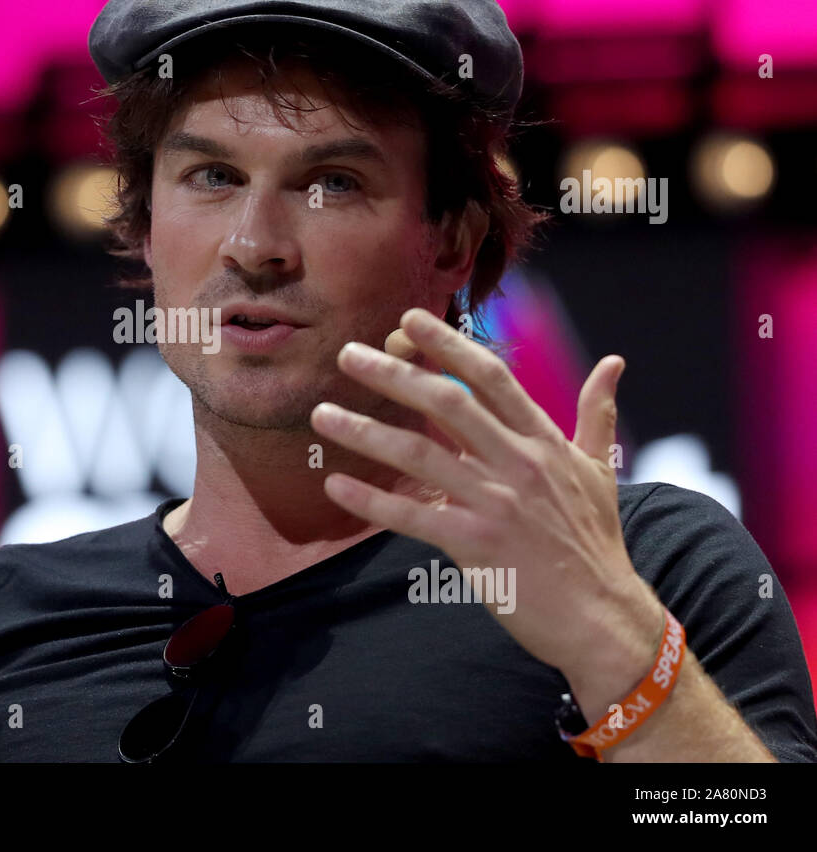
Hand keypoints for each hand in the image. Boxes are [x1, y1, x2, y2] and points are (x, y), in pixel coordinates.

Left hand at [309, 307, 662, 696]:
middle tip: (347, 353)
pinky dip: (369, 501)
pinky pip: (411, 515)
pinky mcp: (474, 545)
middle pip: (446, 402)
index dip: (447, 343)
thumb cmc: (596, 543)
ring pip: (418, 453)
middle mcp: (518, 463)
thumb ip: (597, 414)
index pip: (490, 376)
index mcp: (543, 441)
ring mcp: (495, 503)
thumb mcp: (600, 471)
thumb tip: (614, 364)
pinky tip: (334, 485)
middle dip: (393, 373)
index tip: (408, 319)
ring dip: (364, 431)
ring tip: (322, 415)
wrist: (601, 617)